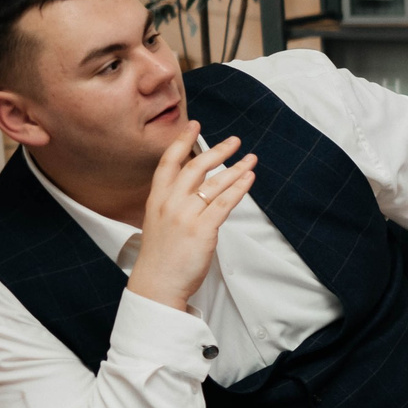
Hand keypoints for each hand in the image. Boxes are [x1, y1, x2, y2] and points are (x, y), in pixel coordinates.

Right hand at [125, 127, 255, 312]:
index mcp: (156, 199)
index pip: (169, 162)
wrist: (157, 283)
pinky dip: (239, 188)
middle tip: (235, 140)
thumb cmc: (161, 256)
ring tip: (251, 158)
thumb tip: (196, 186)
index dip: (182, 141)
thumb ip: (174, 202)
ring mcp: (185, 215)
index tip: (194, 125)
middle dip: (218, 150)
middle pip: (196, 167)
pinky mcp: (202, 229)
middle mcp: (170, 203)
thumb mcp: (160, 222)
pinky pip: (225, 202)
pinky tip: (250, 178)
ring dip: (237, 168)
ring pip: (214, 183)